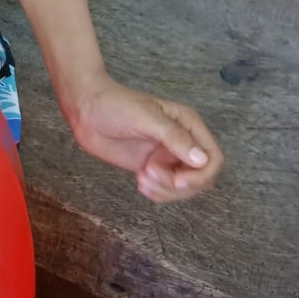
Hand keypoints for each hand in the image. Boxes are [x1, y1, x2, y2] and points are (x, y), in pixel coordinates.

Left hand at [66, 74, 222, 202]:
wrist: (85, 110)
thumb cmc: (115, 104)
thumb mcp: (146, 117)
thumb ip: (174, 137)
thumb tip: (202, 159)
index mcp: (188, 124)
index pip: (213, 158)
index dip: (201, 175)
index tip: (178, 180)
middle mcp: (182, 142)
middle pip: (201, 178)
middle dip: (179, 185)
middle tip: (151, 175)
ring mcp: (167, 156)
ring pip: (184, 188)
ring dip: (166, 191)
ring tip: (142, 179)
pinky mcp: (152, 167)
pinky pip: (166, 190)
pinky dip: (157, 194)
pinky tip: (140, 182)